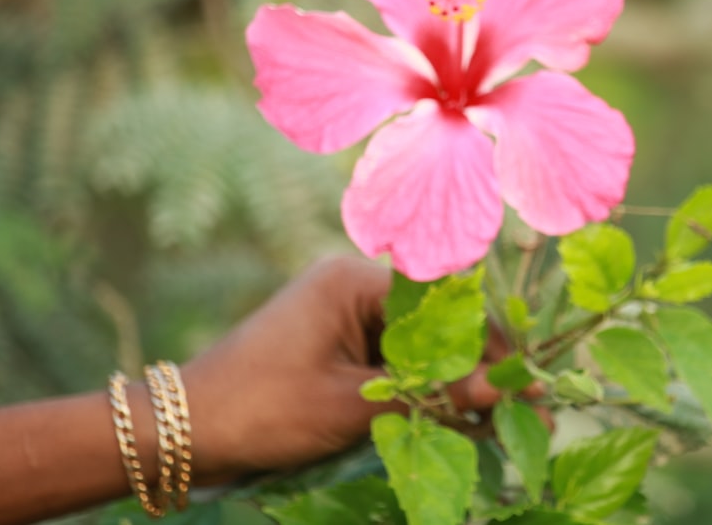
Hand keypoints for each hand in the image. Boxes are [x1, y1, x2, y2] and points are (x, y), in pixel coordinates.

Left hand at [182, 256, 512, 478]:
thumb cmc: (263, 408)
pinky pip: (393, 365)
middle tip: (527, 407)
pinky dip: (422, 392)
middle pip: (435, 325)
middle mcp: (352, 289)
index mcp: (353, 281)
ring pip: (418, 348)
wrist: (184, 431)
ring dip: (454, 385)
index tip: (525, 381)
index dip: (490, 343)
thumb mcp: (352, 405)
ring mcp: (343, 319)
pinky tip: (459, 421)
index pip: (443, 304)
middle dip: (479, 368)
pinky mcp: (337, 348)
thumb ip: (431, 394)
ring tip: (504, 422)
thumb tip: (506, 389)